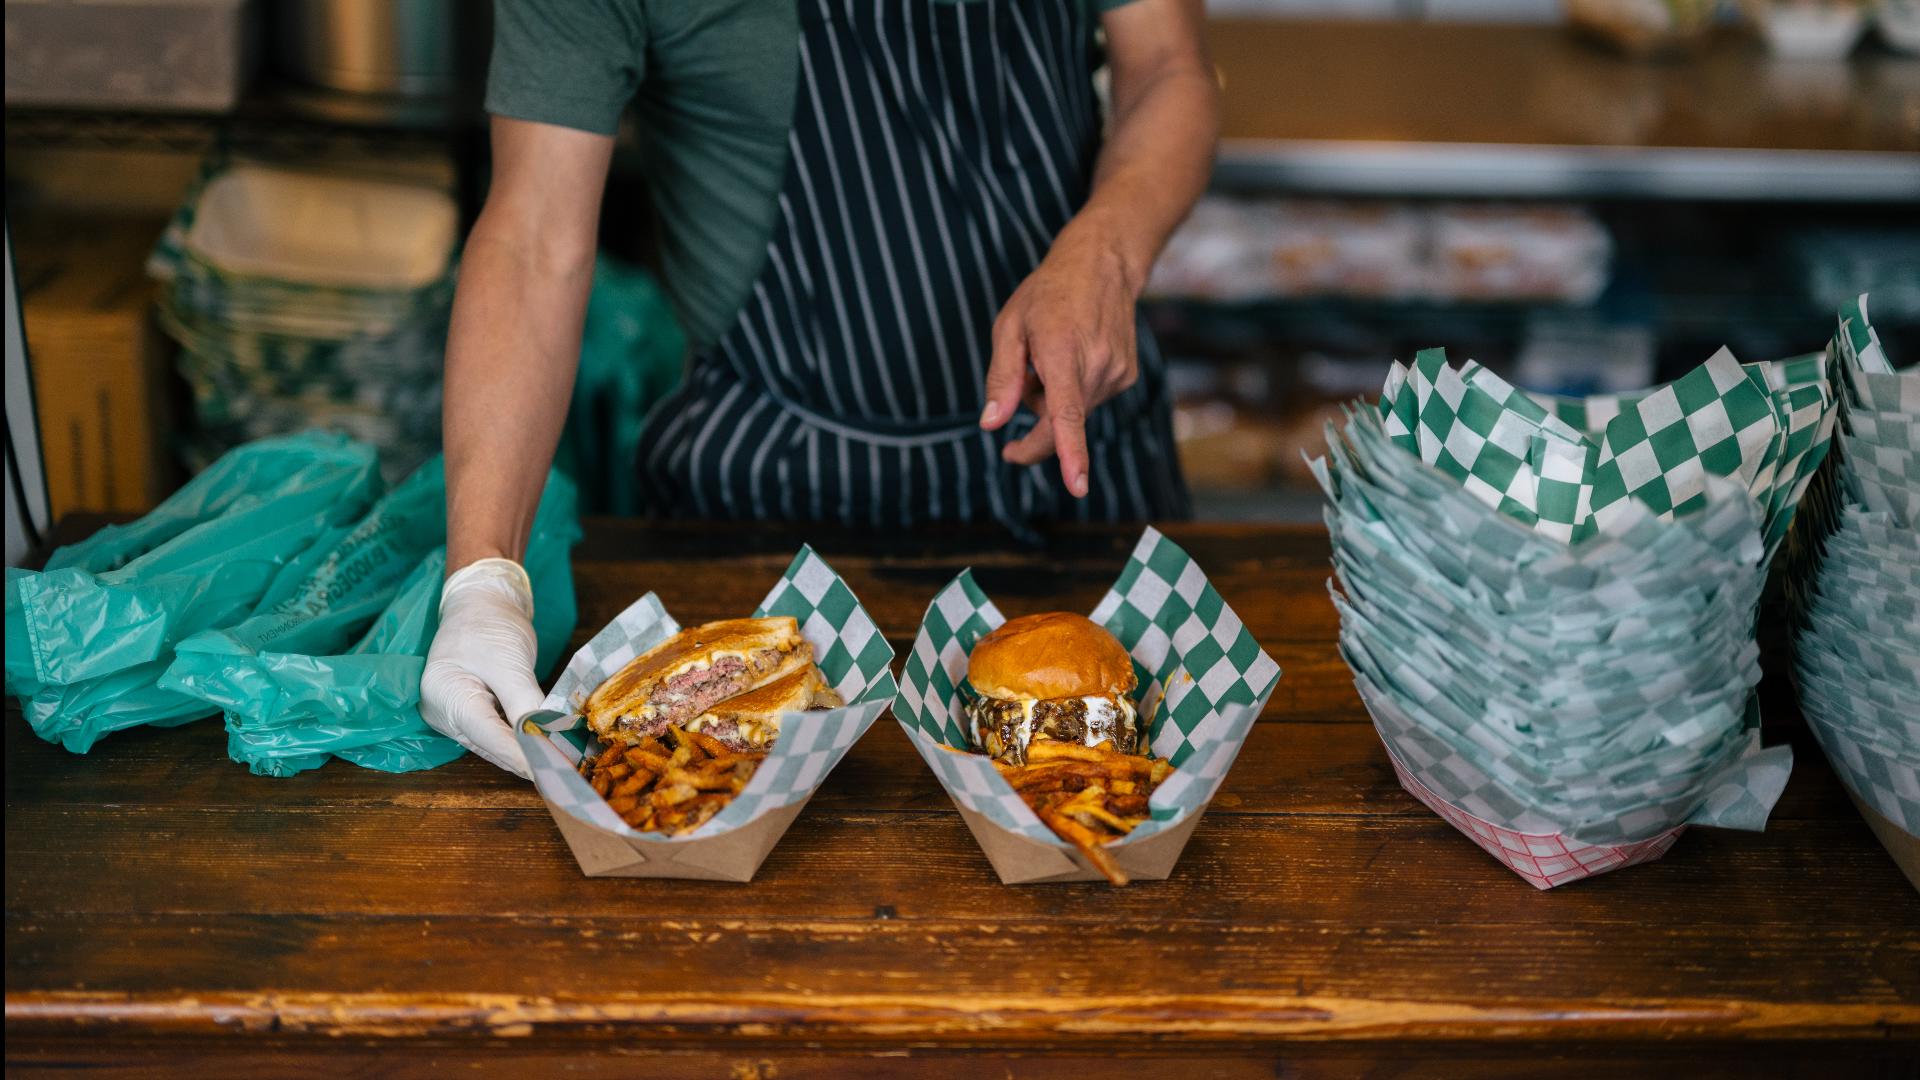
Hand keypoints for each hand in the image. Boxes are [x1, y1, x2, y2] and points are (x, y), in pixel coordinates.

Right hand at [420, 558, 545, 778]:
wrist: (480, 601)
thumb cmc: (490, 624)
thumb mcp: (509, 662)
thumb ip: (524, 703)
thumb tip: (544, 739)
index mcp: (443, 693)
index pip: (485, 734)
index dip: (519, 754)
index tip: (548, 770)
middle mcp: (441, 710)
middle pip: (487, 743)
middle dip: (524, 758)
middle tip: (560, 772)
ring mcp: (453, 714)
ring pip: (492, 743)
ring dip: (522, 752)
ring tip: (556, 765)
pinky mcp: (468, 712)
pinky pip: (494, 733)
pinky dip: (517, 740)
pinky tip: (541, 747)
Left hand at [979, 218, 1142, 497]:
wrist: (1103, 265)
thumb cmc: (1047, 294)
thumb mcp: (1010, 327)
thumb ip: (1001, 379)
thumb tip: (991, 425)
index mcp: (1063, 352)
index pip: (1067, 412)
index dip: (1070, 452)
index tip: (1076, 485)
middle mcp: (1096, 366)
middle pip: (1062, 427)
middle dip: (1035, 440)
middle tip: (1010, 450)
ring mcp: (1117, 373)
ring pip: (1074, 416)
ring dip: (1052, 404)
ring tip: (1047, 364)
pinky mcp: (1126, 377)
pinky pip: (1088, 403)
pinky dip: (1072, 394)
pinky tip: (1071, 362)